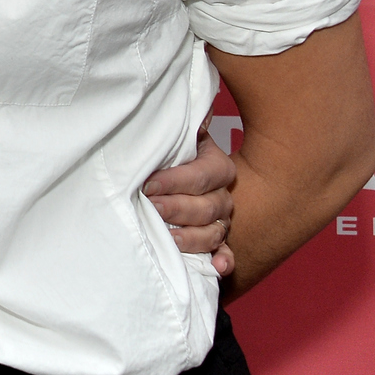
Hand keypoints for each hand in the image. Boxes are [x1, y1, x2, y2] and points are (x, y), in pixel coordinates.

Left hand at [142, 127, 236, 276]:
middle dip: (178, 208)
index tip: (148, 183)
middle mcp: (221, 194)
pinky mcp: (213, 241)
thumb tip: (194, 105)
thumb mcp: (172, 133)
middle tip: (152, 207)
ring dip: (193, 238)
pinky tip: (219, 269)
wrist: (160, 171)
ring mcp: (220, 219)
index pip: (204, 175)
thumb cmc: (164, 150)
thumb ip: (182, 122)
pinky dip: (224, 262)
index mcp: (215, 165)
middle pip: (208, 206)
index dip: (177, 180)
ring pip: (214, 232)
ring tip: (170, 238)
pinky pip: (225, 254)